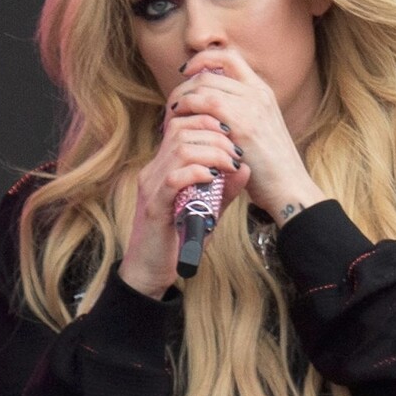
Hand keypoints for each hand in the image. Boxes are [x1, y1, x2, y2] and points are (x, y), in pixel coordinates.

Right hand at [119, 78, 249, 297]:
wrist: (149, 273)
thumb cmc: (177, 241)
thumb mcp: (207, 210)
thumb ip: (224, 190)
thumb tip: (245, 168)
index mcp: (163, 166)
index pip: (180, 124)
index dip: (208, 121)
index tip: (232, 137)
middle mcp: (153, 170)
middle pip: (180, 128)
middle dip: (214, 133)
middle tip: (235, 151)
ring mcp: (151, 187)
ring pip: (179, 149)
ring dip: (211, 152)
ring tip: (229, 164)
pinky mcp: (154, 207)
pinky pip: (173, 179)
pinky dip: (196, 173)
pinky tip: (212, 178)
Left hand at [165, 44, 326, 226]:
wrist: (289, 188)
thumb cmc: (271, 169)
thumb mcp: (260, 131)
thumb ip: (242, 114)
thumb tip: (213, 108)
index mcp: (263, 91)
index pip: (229, 57)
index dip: (203, 59)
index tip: (187, 72)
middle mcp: (257, 93)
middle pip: (209, 73)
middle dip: (184, 87)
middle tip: (172, 106)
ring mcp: (250, 107)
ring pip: (203, 86)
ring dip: (181, 99)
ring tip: (171, 117)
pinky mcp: (241, 125)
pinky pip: (204, 104)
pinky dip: (185, 110)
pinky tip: (177, 124)